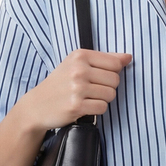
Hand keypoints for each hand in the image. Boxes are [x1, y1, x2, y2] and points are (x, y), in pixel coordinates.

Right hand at [0, 50, 132, 165]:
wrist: (37, 105)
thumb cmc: (60, 84)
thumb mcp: (77, 64)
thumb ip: (104, 59)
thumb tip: (128, 57)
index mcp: (80, 55)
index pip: (115, 63)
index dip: (112, 73)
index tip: (99, 77)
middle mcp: (79, 70)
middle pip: (115, 80)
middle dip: (107, 88)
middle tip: (91, 90)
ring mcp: (77, 88)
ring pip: (110, 95)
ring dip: (102, 99)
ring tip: (87, 98)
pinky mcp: (76, 105)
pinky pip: (102, 107)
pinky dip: (96, 110)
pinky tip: (84, 107)